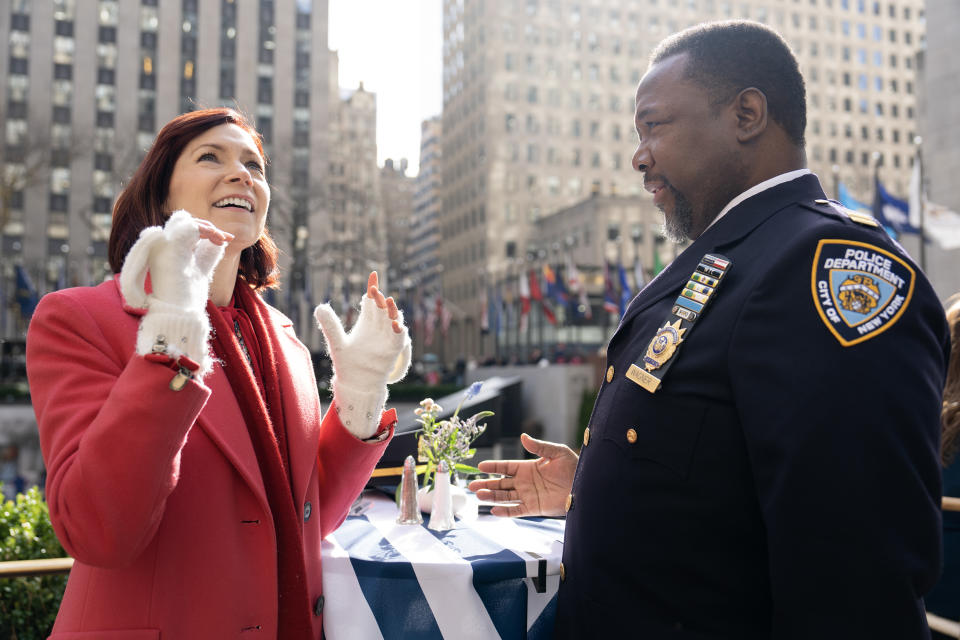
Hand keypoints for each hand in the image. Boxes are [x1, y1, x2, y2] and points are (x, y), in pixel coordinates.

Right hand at [120, 210, 231, 310]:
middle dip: (207, 227)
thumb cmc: (188, 298)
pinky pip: (188, 227)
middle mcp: (159, 246)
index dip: (206, 231)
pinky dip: (206, 229)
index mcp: (165, 251)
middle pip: (182, 221)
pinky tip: (218, 240)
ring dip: (206, 226)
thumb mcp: (200, 270)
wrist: (180, 314)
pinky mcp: (170, 247)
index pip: (182, 230)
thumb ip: (206, 255)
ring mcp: (162, 245)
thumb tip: (217, 240)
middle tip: (225, 239)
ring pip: (183, 220)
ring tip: (221, 239)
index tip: (226, 240)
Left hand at [314, 272, 411, 437]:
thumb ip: (330, 325)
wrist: (356, 384)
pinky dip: (399, 330)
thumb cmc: (347, 364)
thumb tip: (319, 306)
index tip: (373, 275)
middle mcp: (378, 327)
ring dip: (392, 310)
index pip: (370, 301)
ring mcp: (387, 338)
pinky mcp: (392, 350)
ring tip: (387, 301)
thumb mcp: (336, 343)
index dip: (372, 288)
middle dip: (379, 298)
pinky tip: (396, 324)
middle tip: (374, 291)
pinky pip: (399, 338)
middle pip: (381, 307)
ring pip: (393, 319)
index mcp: (366, 322)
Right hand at [468, 433, 577, 516]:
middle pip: (500, 483)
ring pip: (505, 496)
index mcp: (527, 467)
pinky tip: (494, 510)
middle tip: (471, 486)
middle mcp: (524, 482)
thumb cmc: (573, 467)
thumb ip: (539, 447)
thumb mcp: (557, 452)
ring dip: (491, 496)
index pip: (505, 467)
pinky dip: (505, 511)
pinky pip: (516, 510)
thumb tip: (523, 437)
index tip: (480, 467)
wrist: (585, 486)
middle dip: (486, 484)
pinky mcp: (534, 508)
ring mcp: (528, 495)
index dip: (493, 467)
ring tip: (479, 495)